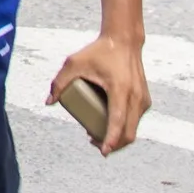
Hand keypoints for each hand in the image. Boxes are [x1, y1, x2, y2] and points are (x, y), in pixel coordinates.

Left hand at [48, 32, 148, 153]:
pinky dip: (124, 128)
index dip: (111, 139)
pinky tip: (109, 127)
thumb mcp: (74, 63)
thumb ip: (59, 82)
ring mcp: (143, 100)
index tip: (103, 152)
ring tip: (97, 135)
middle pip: (128, 132)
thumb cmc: (98, 51)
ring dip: (118, 138)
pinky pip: (135, 121)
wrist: (124, 41)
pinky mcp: (145, 100)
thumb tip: (49, 102)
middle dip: (113, 144)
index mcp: (121, 90)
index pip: (117, 121)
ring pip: (133, 129)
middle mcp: (136, 97)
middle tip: (94, 144)